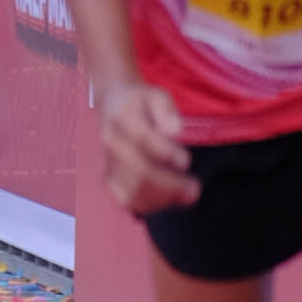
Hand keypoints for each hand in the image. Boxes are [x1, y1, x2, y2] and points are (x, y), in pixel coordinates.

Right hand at [94, 81, 199, 214]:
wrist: (113, 105)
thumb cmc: (142, 103)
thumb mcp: (157, 96)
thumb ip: (167, 111)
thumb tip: (176, 132)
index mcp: (122, 117)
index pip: (142, 139)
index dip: (166, 153)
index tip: (187, 161)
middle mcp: (111, 142)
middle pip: (139, 170)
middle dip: (170, 184)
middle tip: (194, 188)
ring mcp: (107, 163)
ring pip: (133, 190)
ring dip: (163, 198)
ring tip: (186, 195)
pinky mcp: (109, 179)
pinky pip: (127, 201)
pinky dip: (150, 205)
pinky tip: (168, 200)